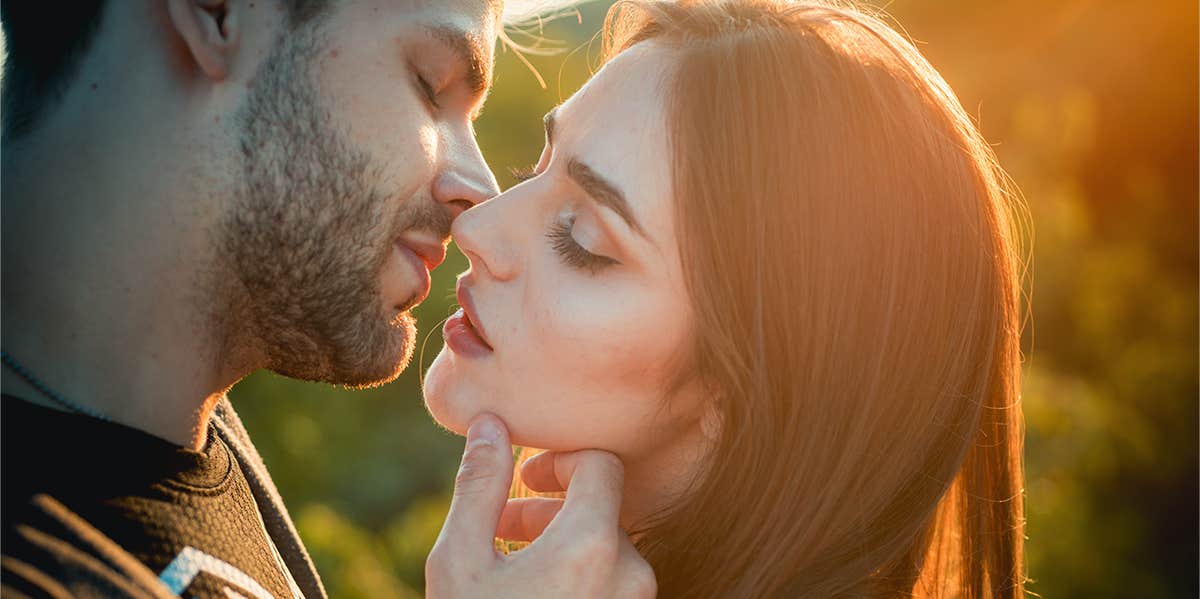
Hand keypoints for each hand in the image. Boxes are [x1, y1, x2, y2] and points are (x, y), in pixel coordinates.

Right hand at [425, 414, 656, 597]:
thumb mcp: (460, 560)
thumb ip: (479, 485)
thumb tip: (489, 424)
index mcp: (592, 545)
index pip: (601, 463)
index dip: (560, 461)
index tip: (524, 480)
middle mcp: (630, 574)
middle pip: (602, 507)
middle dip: (549, 506)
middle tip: (501, 523)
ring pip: (606, 547)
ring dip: (559, 541)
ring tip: (507, 562)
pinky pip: (610, 582)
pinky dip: (576, 573)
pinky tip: (530, 591)